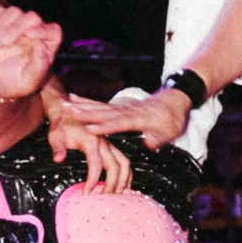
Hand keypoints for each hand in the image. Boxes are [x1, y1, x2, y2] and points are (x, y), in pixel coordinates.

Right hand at [0, 4, 60, 103]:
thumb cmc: (12, 86)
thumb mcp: (28, 83)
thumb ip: (38, 66)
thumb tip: (41, 45)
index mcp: (45, 48)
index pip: (53, 31)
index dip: (44, 30)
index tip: (29, 35)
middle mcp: (33, 35)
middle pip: (32, 17)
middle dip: (17, 27)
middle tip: (4, 43)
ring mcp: (16, 28)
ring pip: (15, 11)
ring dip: (4, 25)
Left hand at [47, 109, 131, 191]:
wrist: (67, 111)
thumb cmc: (61, 123)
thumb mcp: (55, 134)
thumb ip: (57, 147)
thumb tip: (58, 159)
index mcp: (91, 140)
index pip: (96, 165)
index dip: (92, 180)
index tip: (86, 192)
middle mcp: (104, 142)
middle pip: (115, 166)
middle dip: (111, 185)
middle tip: (103, 199)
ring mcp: (108, 144)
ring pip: (124, 163)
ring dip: (123, 180)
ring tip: (117, 195)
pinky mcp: (109, 146)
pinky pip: (122, 161)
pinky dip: (125, 174)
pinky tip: (122, 185)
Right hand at [63, 87, 191, 149]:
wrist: (175, 100)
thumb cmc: (172, 119)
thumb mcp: (169, 132)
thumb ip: (157, 138)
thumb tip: (149, 143)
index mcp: (137, 118)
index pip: (118, 123)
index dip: (104, 127)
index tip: (89, 129)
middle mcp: (126, 110)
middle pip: (102, 112)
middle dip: (84, 112)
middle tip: (67, 110)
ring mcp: (121, 106)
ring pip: (98, 106)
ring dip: (81, 105)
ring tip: (65, 103)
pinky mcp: (119, 105)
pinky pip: (100, 104)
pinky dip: (86, 101)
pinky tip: (74, 99)